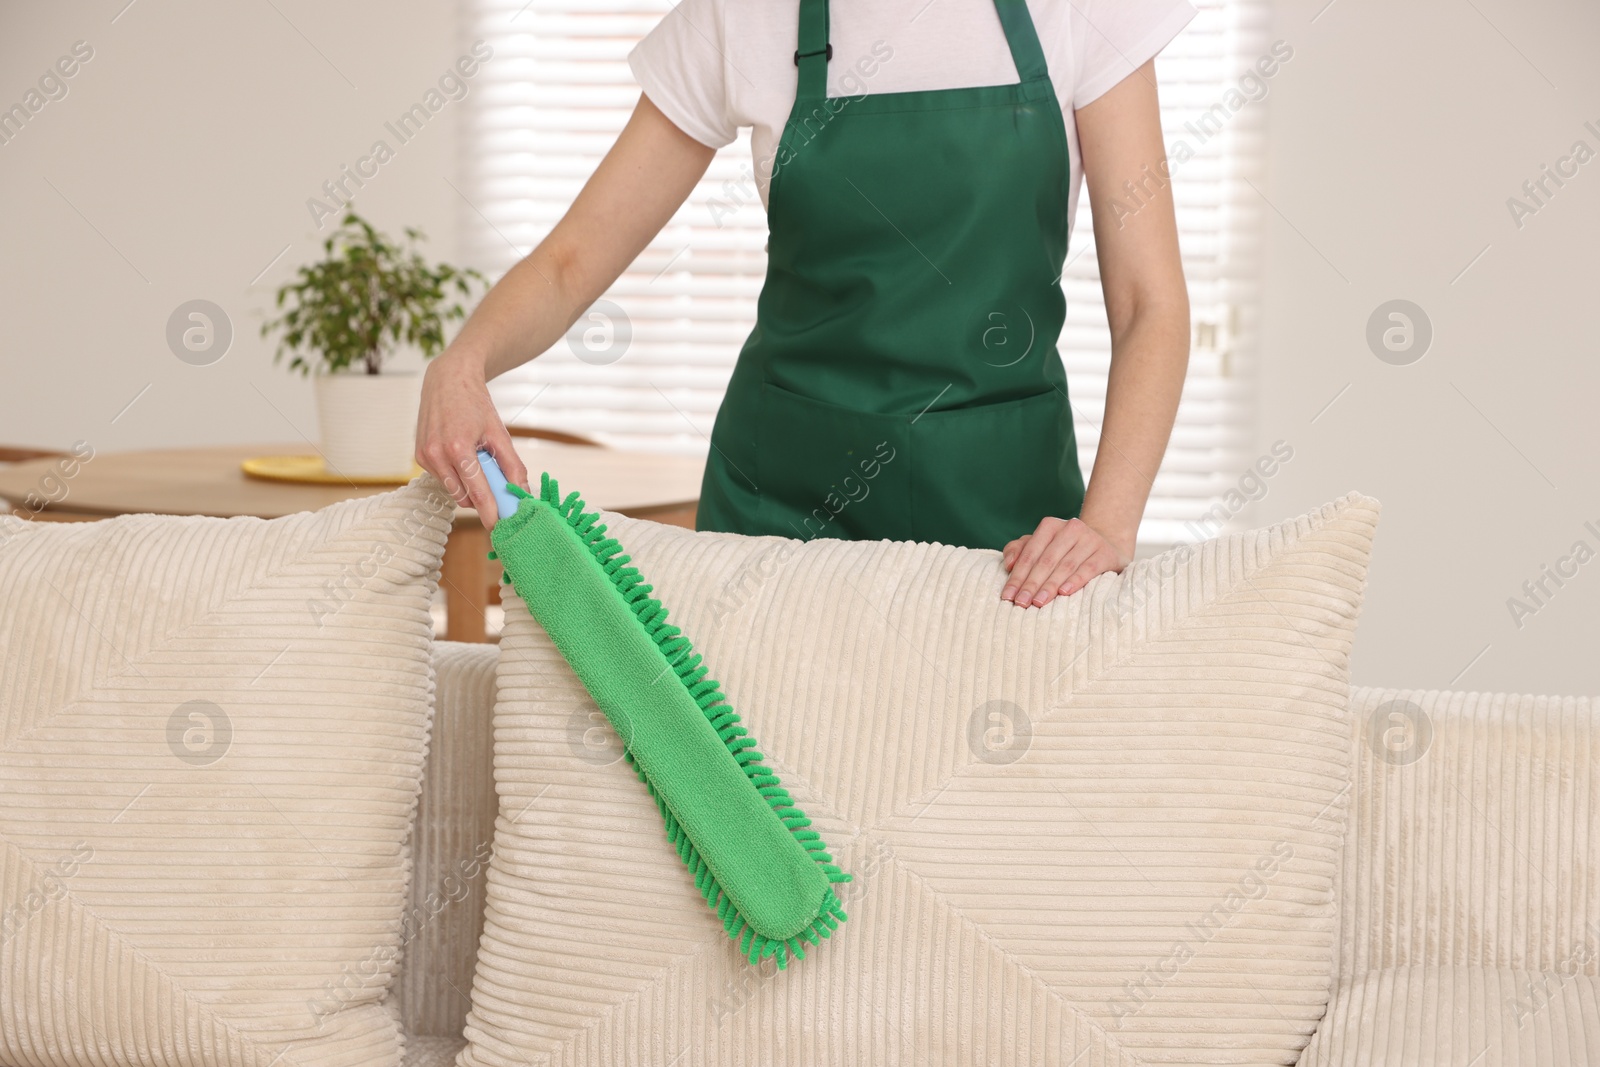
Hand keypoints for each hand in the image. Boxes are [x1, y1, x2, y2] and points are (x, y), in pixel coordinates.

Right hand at [414, 349, 529, 529]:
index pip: (477, 492)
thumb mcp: (499, 433)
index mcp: (458, 447)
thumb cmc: (476, 405)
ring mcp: (424, 456)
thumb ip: (512, 465)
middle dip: (482, 500)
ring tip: (476, 462)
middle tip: (497, 490)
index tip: (499, 529)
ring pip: (453, 490)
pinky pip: (443, 479)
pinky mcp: (419, 456)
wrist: (447, 380)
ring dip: (468, 487)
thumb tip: (522, 492)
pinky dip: (456, 476)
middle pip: (464, 497)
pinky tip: (460, 456)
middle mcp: (436, 454)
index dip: (490, 513)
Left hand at [1000, 516, 1128, 608]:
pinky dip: (1075, 581)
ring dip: (1050, 585)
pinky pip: (1088, 568)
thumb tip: (1008, 564)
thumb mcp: (1040, 546)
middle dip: (1031, 583)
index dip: (1017, 575)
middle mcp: (1071, 528)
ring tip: (1038, 602)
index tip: (1007, 596)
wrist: (1105, 546)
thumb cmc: (1064, 550)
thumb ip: (1019, 550)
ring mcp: (1090, 539)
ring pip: (1065, 565)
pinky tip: (1064, 592)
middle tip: (1021, 603)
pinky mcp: (1106, 553)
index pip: (1030, 553)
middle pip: (1046, 560)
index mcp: (1051, 526)